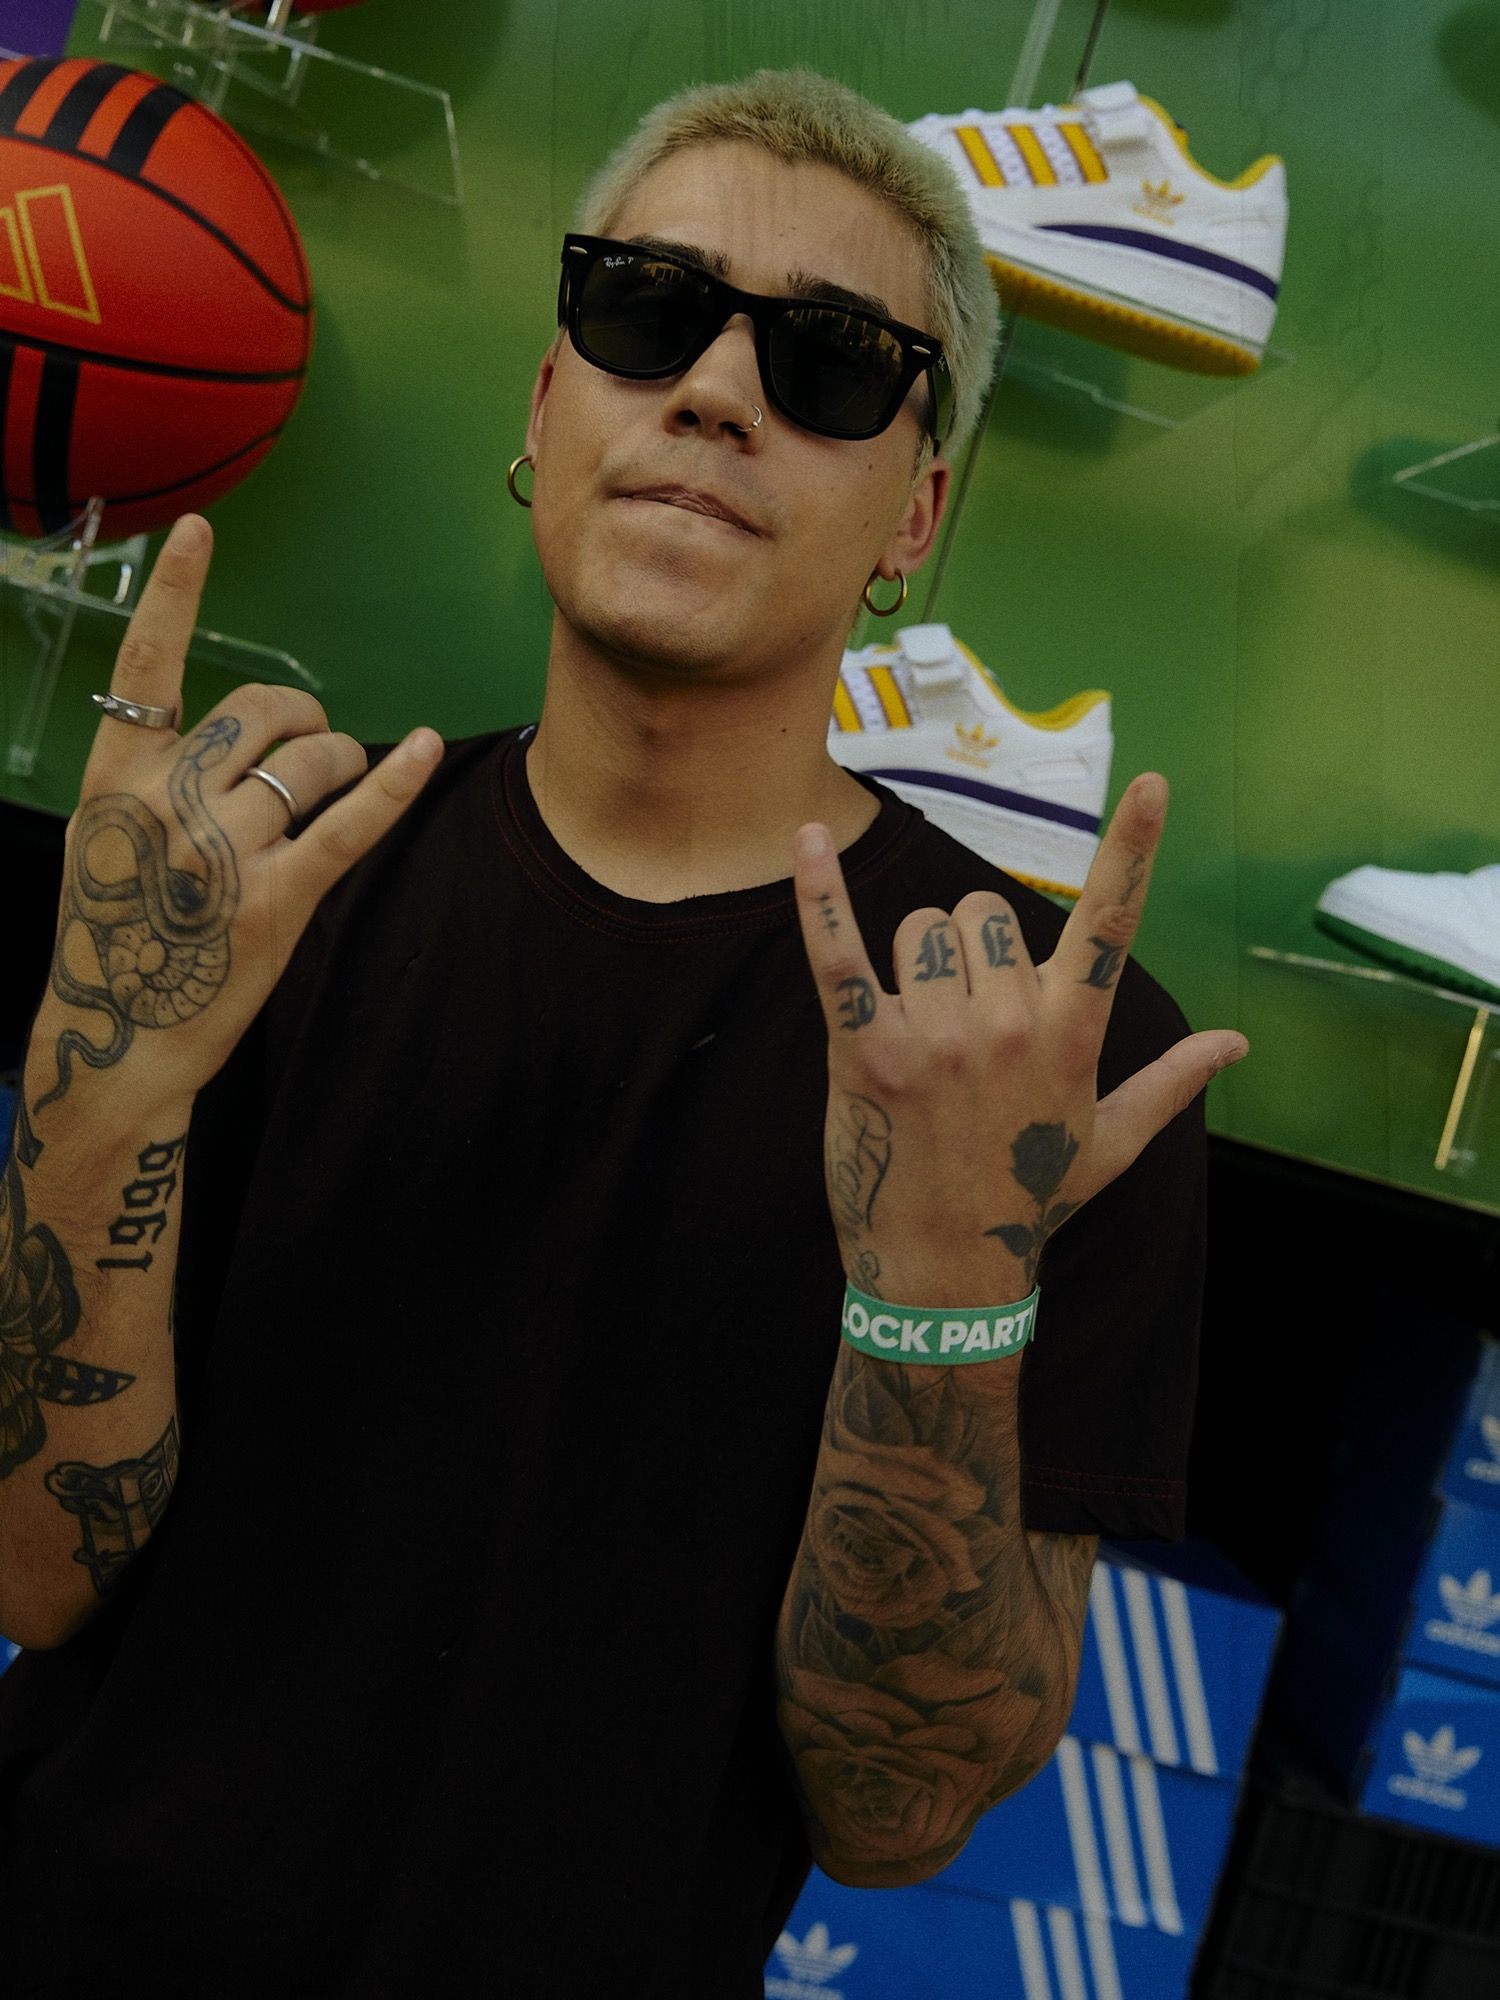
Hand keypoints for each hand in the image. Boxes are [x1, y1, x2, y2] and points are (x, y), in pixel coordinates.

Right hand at [28, 515, 443, 1120]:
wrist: (121, 1037)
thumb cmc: (118, 938)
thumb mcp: (106, 842)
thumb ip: (153, 780)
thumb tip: (225, 737)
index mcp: (117, 777)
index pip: (145, 666)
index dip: (173, 592)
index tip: (198, 533)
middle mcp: (167, 801)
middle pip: (261, 708)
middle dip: (301, 716)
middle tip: (311, 744)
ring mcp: (224, 850)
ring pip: (312, 759)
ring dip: (340, 761)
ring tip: (332, 790)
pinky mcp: (279, 897)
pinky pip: (350, 822)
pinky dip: (392, 783)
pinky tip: (424, 750)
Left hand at [791, 773, 1245, 1309]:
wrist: (944, 1276)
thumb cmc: (1026, 1202)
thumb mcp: (1109, 1145)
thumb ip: (1171, 1081)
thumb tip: (1238, 1043)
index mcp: (1071, 1035)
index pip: (1110, 925)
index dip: (1132, 849)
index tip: (1148, 781)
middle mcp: (1009, 1025)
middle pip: (983, 912)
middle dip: (968, 948)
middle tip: (959, 1019)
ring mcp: (935, 1038)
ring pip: (920, 931)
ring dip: (913, 964)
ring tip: (916, 1033)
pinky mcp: (865, 1051)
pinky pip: (838, 952)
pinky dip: (817, 894)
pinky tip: (807, 840)